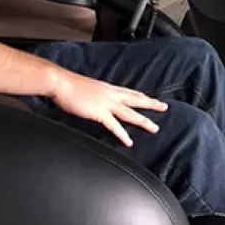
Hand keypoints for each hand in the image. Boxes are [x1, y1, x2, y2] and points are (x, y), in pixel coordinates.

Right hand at [49, 69, 168, 146]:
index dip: (140, 96)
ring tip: (154, 128)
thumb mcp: (86, 88)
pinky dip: (122, 134)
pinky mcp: (98, 112)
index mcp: (106, 88)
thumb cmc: (68, 85)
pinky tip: (129, 142)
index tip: (150, 99)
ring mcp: (105, 103)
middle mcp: (109, 94)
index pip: (128, 92)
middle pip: (135, 99)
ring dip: (143, 121)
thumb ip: (93, 94)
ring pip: (129, 113)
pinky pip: (114, 125)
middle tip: (164, 107)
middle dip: (150, 104)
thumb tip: (94, 99)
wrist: (60, 82)